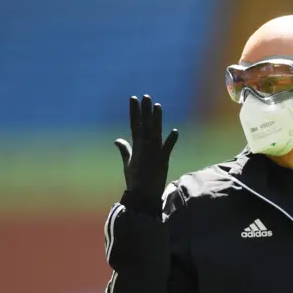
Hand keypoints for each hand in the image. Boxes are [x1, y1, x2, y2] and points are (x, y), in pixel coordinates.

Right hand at [114, 95, 178, 214]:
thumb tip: (117, 139)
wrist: (143, 195)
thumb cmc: (135, 180)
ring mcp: (154, 153)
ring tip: (157, 106)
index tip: (133, 99)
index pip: (135, 124)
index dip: (134, 111)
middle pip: (145, 125)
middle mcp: (145, 147)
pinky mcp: (163, 160)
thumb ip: (125, 150)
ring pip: (156, 132)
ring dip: (157, 119)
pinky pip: (168, 148)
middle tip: (146, 97)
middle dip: (145, 110)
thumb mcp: (128, 163)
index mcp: (136, 146)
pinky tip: (175, 131)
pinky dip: (171, 140)